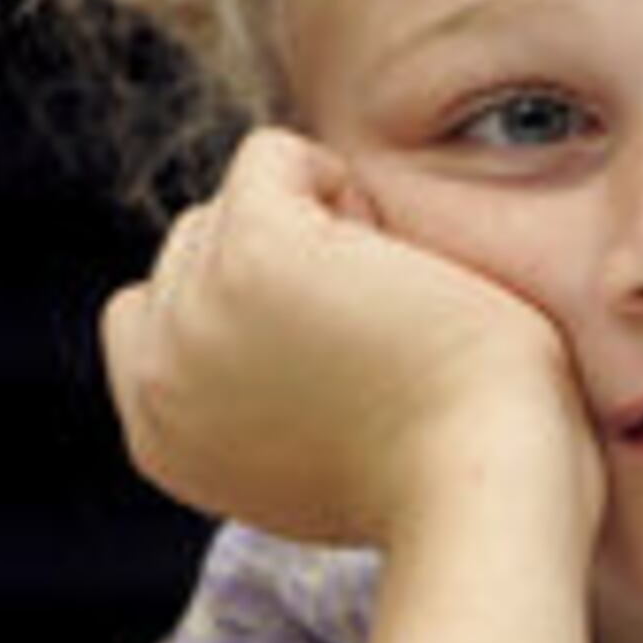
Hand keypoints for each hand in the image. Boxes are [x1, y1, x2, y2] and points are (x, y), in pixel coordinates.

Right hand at [100, 127, 591, 546]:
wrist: (487, 484)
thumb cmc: (452, 471)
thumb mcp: (325, 451)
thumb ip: (261, 395)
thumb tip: (268, 322)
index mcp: (164, 439)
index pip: (155, 318)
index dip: (248, 306)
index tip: (332, 354)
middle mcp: (156, 381)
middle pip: (194, 252)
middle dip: (284, 266)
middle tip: (375, 328)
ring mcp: (195, 316)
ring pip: (232, 205)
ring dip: (317, 229)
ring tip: (385, 298)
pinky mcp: (253, 255)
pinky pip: (271, 158)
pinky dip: (338, 180)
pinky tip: (392, 252)